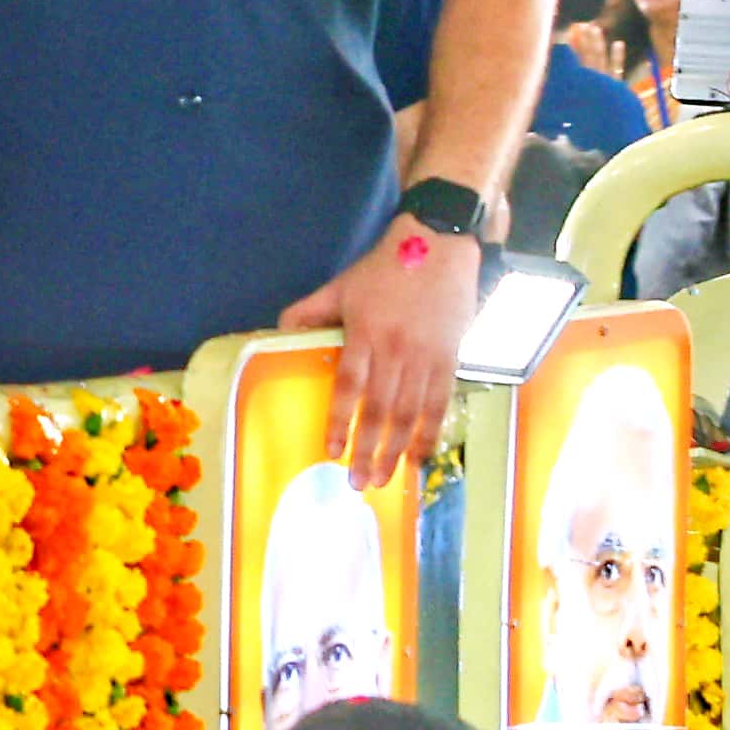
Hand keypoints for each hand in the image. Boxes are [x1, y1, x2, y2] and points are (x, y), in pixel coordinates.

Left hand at [275, 202, 482, 485]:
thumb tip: (279, 334)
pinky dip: (431, 433)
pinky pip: (440, 403)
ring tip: (384, 479)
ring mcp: (426, 357)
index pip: (349, 386)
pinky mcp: (450, 359)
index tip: (332, 451)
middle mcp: (396, 351)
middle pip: (381, 410)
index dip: (340, 421)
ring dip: (397, 451)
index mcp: (365, 334)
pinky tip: (420, 457)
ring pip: (410, 414)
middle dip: (369, 450)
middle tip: (358, 484)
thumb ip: (309, 312)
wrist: (439, 246)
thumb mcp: (341, 285)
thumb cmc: (385, 268)